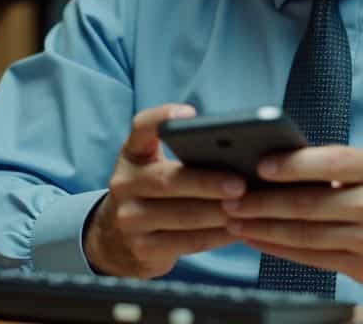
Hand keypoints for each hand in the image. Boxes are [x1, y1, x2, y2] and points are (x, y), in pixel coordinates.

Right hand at [83, 104, 245, 277]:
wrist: (114, 239)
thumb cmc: (151, 193)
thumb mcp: (153, 166)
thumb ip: (182, 154)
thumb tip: (235, 150)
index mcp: (132, 155)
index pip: (141, 128)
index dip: (162, 118)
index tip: (190, 114)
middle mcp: (125, 184)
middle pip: (168, 180)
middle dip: (207, 183)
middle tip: (240, 184)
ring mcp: (129, 218)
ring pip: (182, 215)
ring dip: (219, 212)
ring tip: (247, 207)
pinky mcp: (142, 248)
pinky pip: (187, 242)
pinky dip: (216, 236)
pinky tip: (237, 230)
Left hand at [221, 146, 362, 287]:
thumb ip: (337, 168)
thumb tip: (276, 167)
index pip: (332, 163)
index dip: (293, 165)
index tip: (259, 165)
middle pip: (309, 205)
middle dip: (263, 202)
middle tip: (231, 197)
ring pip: (305, 235)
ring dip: (263, 227)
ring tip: (235, 219)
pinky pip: (312, 258)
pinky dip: (279, 247)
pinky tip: (258, 238)